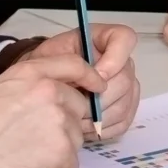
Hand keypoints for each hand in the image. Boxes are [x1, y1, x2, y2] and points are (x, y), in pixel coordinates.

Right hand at [0, 56, 102, 167]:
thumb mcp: (1, 89)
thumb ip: (33, 85)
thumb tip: (59, 91)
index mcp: (34, 74)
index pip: (76, 65)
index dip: (90, 77)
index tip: (97, 88)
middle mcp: (51, 93)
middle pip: (80, 109)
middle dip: (64, 126)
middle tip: (36, 142)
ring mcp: (60, 122)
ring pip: (76, 139)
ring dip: (58, 153)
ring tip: (27, 159)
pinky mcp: (62, 152)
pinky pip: (71, 166)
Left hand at [12, 25, 141, 139]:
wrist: (40, 87)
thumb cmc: (44, 69)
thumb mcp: (48, 58)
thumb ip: (71, 62)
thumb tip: (98, 80)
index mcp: (103, 39)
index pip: (125, 39)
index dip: (114, 59)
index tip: (95, 77)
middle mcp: (121, 61)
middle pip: (125, 80)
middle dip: (98, 98)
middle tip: (75, 106)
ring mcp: (127, 85)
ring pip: (123, 104)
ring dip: (97, 116)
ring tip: (74, 120)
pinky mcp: (125, 108)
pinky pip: (123, 121)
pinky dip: (102, 128)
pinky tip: (83, 127)